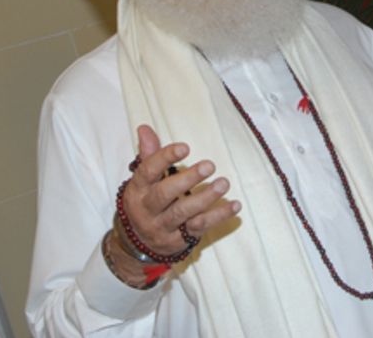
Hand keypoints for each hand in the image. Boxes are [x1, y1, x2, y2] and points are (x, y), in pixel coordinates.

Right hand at [119, 125, 240, 257]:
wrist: (138, 245)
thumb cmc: (146, 201)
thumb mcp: (144, 180)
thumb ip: (149, 154)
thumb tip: (144, 128)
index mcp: (138, 189)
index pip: (148, 171)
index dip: (165, 157)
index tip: (186, 147)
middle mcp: (147, 208)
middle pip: (165, 194)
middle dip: (188, 179)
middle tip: (209, 165)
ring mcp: (162, 226)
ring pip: (183, 212)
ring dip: (206, 197)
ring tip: (224, 183)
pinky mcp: (178, 240)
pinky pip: (199, 227)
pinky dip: (218, 216)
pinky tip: (234, 205)